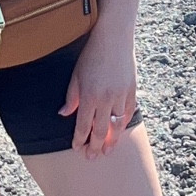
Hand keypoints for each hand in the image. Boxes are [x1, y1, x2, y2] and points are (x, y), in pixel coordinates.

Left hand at [60, 24, 137, 154]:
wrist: (113, 38)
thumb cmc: (91, 55)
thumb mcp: (75, 75)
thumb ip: (71, 97)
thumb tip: (64, 114)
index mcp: (88, 96)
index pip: (83, 126)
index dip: (80, 140)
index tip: (78, 149)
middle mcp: (105, 99)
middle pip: (101, 130)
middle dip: (96, 146)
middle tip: (92, 157)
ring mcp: (120, 96)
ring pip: (116, 125)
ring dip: (112, 141)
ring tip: (108, 151)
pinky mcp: (132, 91)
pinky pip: (128, 113)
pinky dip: (123, 124)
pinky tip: (119, 132)